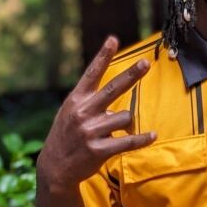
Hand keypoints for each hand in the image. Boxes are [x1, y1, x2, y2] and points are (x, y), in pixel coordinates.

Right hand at [36, 36, 156, 195]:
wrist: (54, 167)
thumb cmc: (67, 134)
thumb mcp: (70, 111)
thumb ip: (90, 98)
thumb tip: (116, 88)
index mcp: (76, 100)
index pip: (92, 73)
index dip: (103, 56)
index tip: (113, 39)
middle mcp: (83, 112)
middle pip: (113, 88)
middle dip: (131, 74)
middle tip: (146, 63)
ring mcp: (91, 131)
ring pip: (125, 117)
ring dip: (126, 123)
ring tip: (113, 131)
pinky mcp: (99, 150)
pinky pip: (127, 141)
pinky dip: (142, 139)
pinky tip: (152, 135)